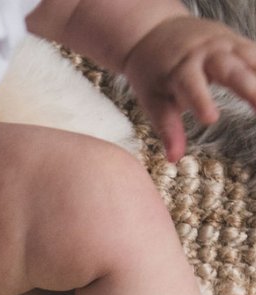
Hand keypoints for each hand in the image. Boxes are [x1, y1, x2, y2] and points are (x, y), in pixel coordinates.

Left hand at [123, 15, 255, 161]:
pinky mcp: (238, 42)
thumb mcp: (152, 100)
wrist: (157, 32)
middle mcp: (207, 52)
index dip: (202, 100)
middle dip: (250, 88)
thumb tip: (174, 159)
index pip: (192, 85)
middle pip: (232, 69)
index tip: (210, 119)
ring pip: (253, 58)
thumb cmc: (153, 73)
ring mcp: (226, 44)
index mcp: (181, 68)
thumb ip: (167, 128)